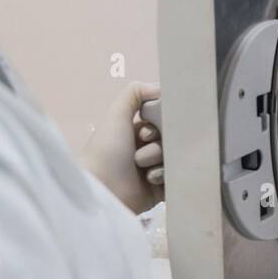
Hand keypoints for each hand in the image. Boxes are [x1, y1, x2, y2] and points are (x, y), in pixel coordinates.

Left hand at [80, 81, 164, 214]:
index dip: (159, 125)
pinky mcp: (160, 191)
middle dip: (159, 144)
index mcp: (135, 133)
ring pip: (173, 159)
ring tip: (142, 168)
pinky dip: (165, 177)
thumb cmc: (106, 151)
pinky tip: (150, 180)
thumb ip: (134, 93)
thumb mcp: (117, 114)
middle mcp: (145, 151)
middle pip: (170, 141)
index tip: (147, 130)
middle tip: (144, 148)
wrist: (101, 189)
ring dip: (159, 161)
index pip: (162, 123)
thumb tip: (160, 87)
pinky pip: (176, 178)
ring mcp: (153, 171)